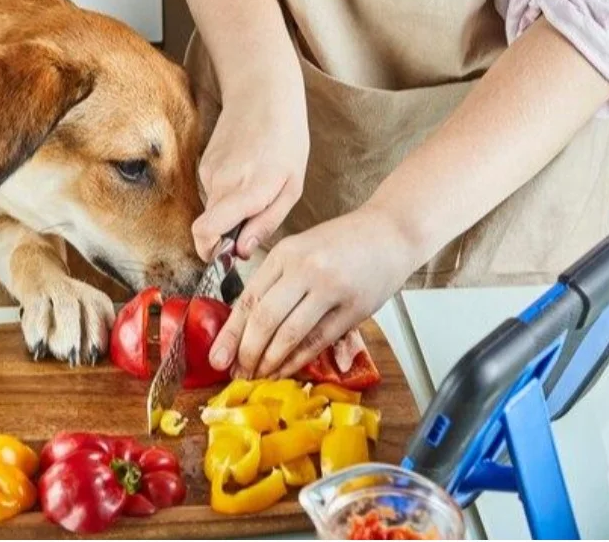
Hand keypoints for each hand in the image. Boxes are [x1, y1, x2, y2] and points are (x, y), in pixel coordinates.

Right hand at [193, 74, 307, 260]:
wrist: (262, 94)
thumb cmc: (286, 139)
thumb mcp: (292, 186)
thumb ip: (267, 223)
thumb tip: (243, 251)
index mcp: (248, 190)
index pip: (206, 231)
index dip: (209, 251)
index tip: (222, 256)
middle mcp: (223, 182)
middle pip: (209, 227)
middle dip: (225, 236)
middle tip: (253, 225)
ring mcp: (210, 172)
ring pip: (214, 209)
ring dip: (231, 210)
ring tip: (257, 188)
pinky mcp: (204, 163)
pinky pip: (215, 191)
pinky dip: (228, 192)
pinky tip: (247, 172)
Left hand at [208, 204, 419, 378]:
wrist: (391, 232)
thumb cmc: (344, 242)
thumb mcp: (302, 249)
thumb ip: (277, 281)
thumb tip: (247, 325)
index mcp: (285, 252)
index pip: (249, 298)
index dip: (230, 334)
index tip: (218, 357)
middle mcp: (305, 268)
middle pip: (264, 318)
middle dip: (247, 352)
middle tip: (238, 373)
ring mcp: (331, 288)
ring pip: (290, 333)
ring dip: (271, 361)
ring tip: (259, 376)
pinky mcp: (354, 307)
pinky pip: (318, 340)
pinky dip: (298, 360)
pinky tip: (285, 369)